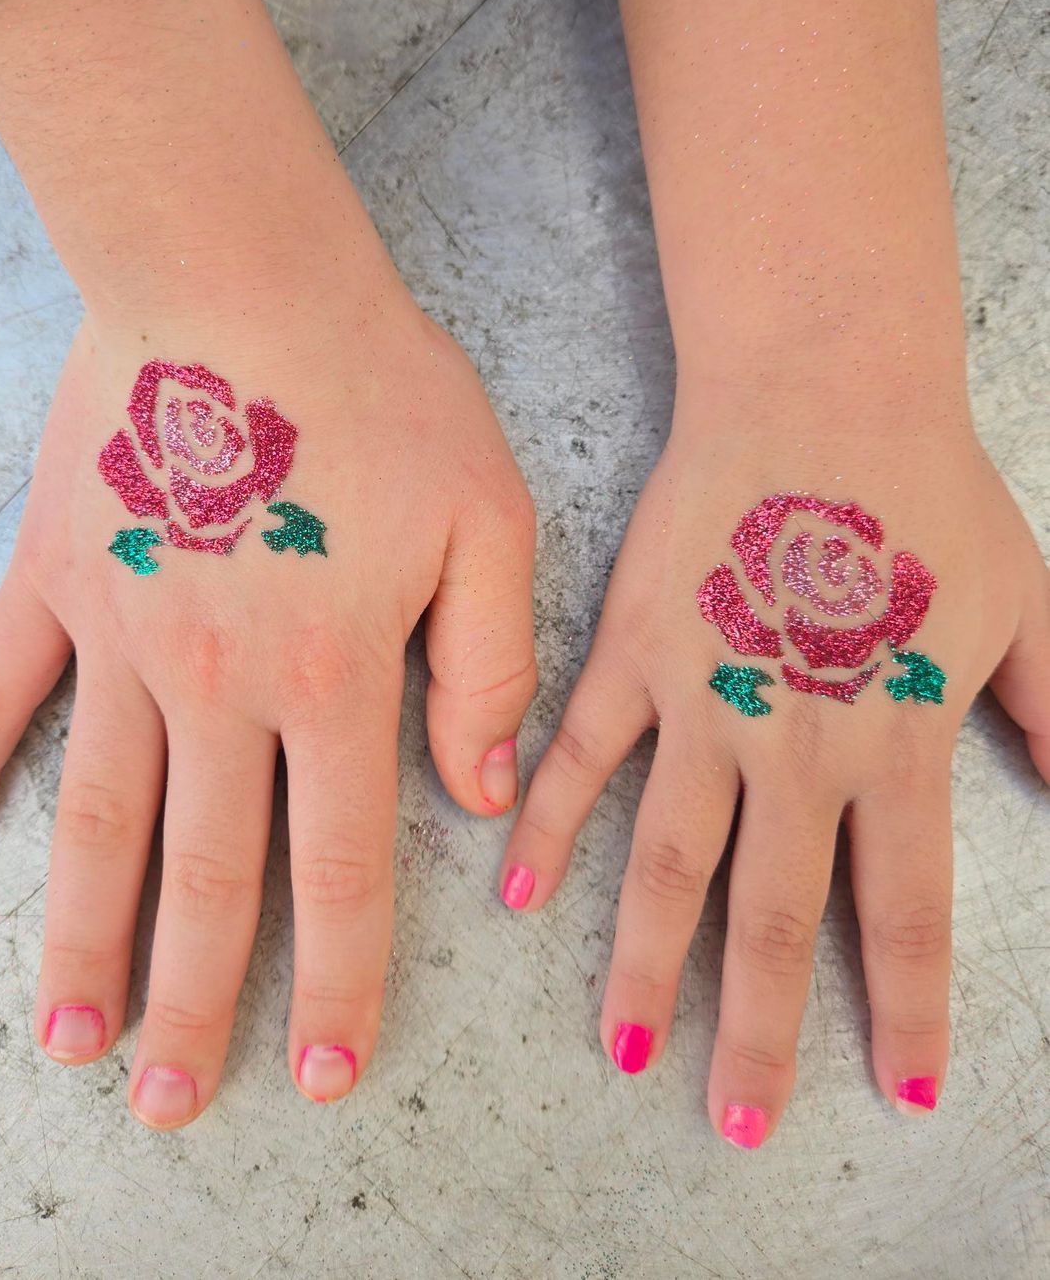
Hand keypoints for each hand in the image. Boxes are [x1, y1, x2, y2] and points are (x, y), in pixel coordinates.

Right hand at [0, 272, 535, 1128]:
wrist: (245, 279)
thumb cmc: (381, 391)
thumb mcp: (487, 522)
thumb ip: (487, 668)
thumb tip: (480, 798)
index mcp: (335, 679)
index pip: (339, 870)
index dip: (335, 982)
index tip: (321, 1072)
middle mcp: (221, 685)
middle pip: (203, 876)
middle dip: (192, 1001)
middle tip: (169, 1103)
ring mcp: (122, 638)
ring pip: (98, 818)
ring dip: (81, 937)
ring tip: (67, 1039)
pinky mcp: (53, 579)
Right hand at [499, 411, 1048, 1146]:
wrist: (821, 393)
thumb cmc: (924, 493)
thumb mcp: (1025, 603)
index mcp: (895, 741)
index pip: (902, 913)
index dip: (903, 1012)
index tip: (893, 1093)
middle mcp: (796, 746)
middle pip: (775, 916)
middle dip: (757, 1032)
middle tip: (736, 1127)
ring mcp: (704, 701)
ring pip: (672, 860)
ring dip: (647, 964)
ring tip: (626, 1052)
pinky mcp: (635, 652)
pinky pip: (580, 754)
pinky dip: (548, 823)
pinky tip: (521, 891)